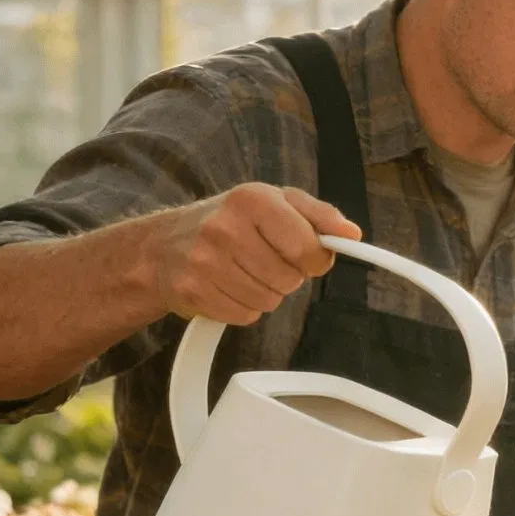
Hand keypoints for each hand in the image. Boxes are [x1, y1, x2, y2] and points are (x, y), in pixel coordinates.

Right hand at [156, 183, 360, 325]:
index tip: (306, 254)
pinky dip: (243, 307)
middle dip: (286, 275)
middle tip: (265, 259)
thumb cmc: (228, 221)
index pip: (308, 246)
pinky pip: (245, 316)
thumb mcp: (274, 202)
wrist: (163, 246)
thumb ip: (318, 215)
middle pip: (290, 279)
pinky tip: (228, 286)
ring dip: (265, 292)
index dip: (315, 258)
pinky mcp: (194, 292)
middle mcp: (225, 227)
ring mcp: (205, 261)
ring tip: (244, 271)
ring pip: (269, 301)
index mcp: (252, 199)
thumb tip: (352, 233)